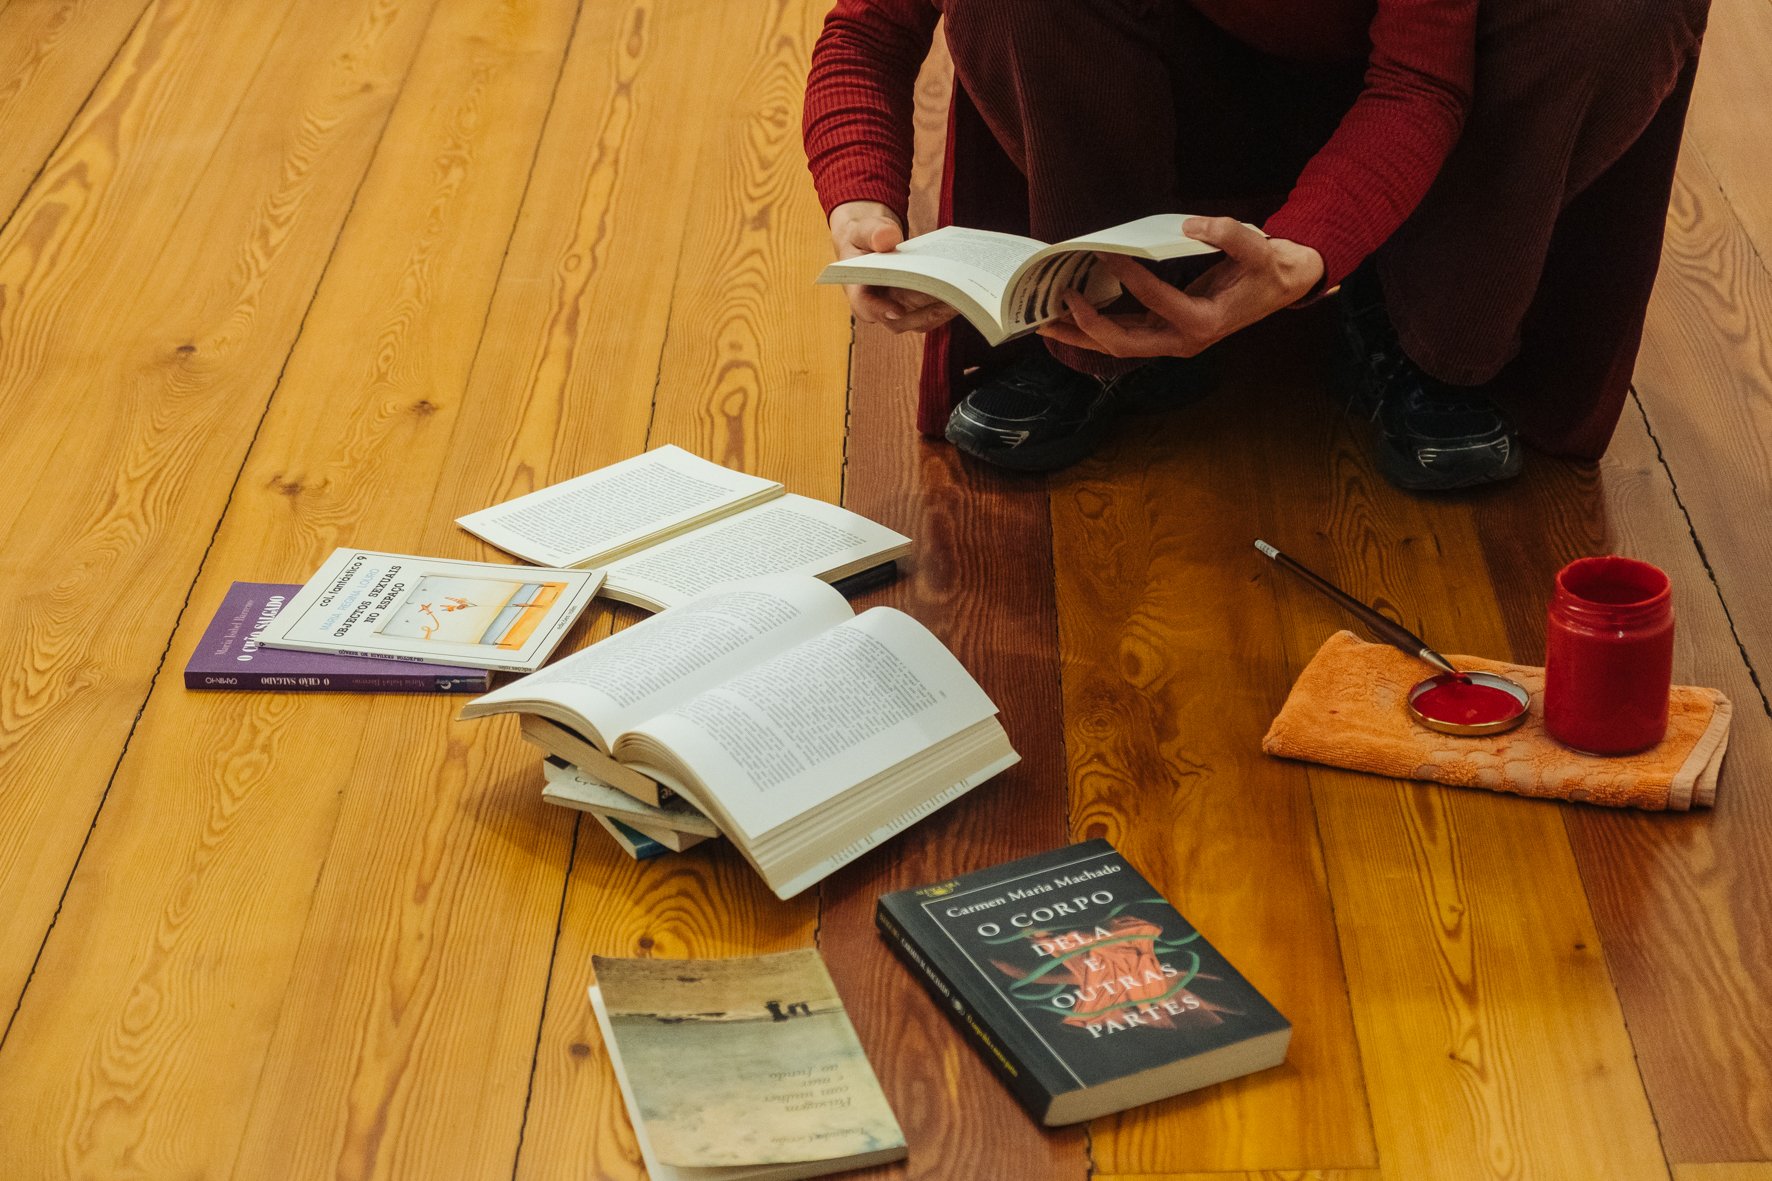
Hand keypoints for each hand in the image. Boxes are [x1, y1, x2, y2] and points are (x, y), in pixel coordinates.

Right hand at [828, 199, 957, 334]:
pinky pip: (934, 312)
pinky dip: (949, 303)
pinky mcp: (918, 308)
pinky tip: (965, 288)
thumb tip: (888, 237)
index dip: (880, 311)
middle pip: (901, 318)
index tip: (896, 311)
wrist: (875, 242)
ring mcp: (900, 311)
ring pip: (922, 320)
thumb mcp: (865, 229)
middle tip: (946, 293)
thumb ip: (873, 232)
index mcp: (859, 291)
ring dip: (942, 309)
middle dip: (924, 308)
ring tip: (963, 292)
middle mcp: (880, 308)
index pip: (865, 307)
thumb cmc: (866, 237)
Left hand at [1037, 216, 1322, 357]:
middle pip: (1123, 344)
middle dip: (1085, 328)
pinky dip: (1095, 328)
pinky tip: (1070, 314)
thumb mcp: (1260, 248)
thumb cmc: (1269, 269)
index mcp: (1204, 323)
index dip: (1131, 280)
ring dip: (1080, 336)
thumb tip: (1192, 225)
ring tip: (1044, 322)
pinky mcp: (1164, 333)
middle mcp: (1183, 341)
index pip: (1157, 303)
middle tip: (1052, 309)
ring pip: (1117, 346)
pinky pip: (1123, 334)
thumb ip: (1229, 234)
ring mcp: (1171, 341)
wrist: (1281, 287)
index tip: (1107, 254)